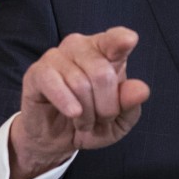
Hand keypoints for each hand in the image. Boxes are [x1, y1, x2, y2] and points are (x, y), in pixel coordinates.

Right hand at [7, 26, 150, 178]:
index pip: (116, 39)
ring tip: (84, 121)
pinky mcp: (36, 72)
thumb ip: (130, 104)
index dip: (121, 40)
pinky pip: (53, 83)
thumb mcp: (119, 121)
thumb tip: (141, 90)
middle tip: (100, 119)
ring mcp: (57, 56)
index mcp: (106, 50)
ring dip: (86, 113)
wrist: (56, 140)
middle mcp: (81, 46)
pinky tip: (73, 113)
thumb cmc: (92, 122)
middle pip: (102, 74)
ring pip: (80, 83)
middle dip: (106, 107)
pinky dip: (66, 102)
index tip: (129, 41)